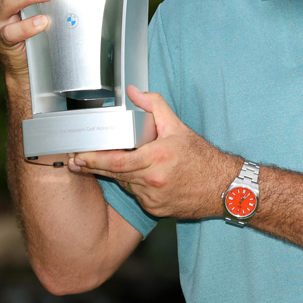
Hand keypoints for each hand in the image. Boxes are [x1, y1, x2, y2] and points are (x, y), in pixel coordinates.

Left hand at [68, 86, 239, 218]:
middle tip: (79, 161)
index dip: (95, 160)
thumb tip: (133, 91)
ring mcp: (154, 198)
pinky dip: (136, 186)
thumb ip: (153, 105)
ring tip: (121, 163)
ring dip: (120, 175)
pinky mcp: (156, 210)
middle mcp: (154, 181)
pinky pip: (137, 196)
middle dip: (96, 167)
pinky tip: (143, 177)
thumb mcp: (178, 126)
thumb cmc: (202, 158)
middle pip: (116, 174)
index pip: (118, 161)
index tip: (80, 156)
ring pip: (126, 185)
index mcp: (158, 158)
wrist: (224, 187)